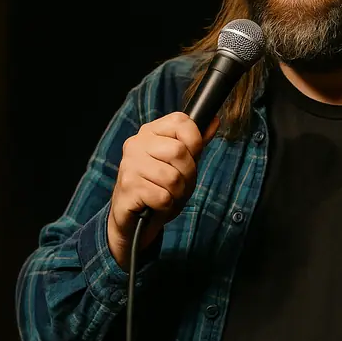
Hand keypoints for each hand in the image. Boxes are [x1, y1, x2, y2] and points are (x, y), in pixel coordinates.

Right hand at [106, 112, 217, 270]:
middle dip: (188, 173)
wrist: (134, 219)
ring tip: (168, 194)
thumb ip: (195, 143)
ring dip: (178, 192)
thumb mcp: (181, 163)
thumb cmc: (159, 187)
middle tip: (179, 183)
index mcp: (150, 132)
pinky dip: (166, 205)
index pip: (181, 122)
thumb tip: (214, 120)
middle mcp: (136, 144)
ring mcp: (129, 165)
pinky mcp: (127, 187)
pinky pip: (163, 197)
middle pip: (179, 151)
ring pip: (172, 177)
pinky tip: (157, 204)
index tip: (192, 156)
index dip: (195, 142)